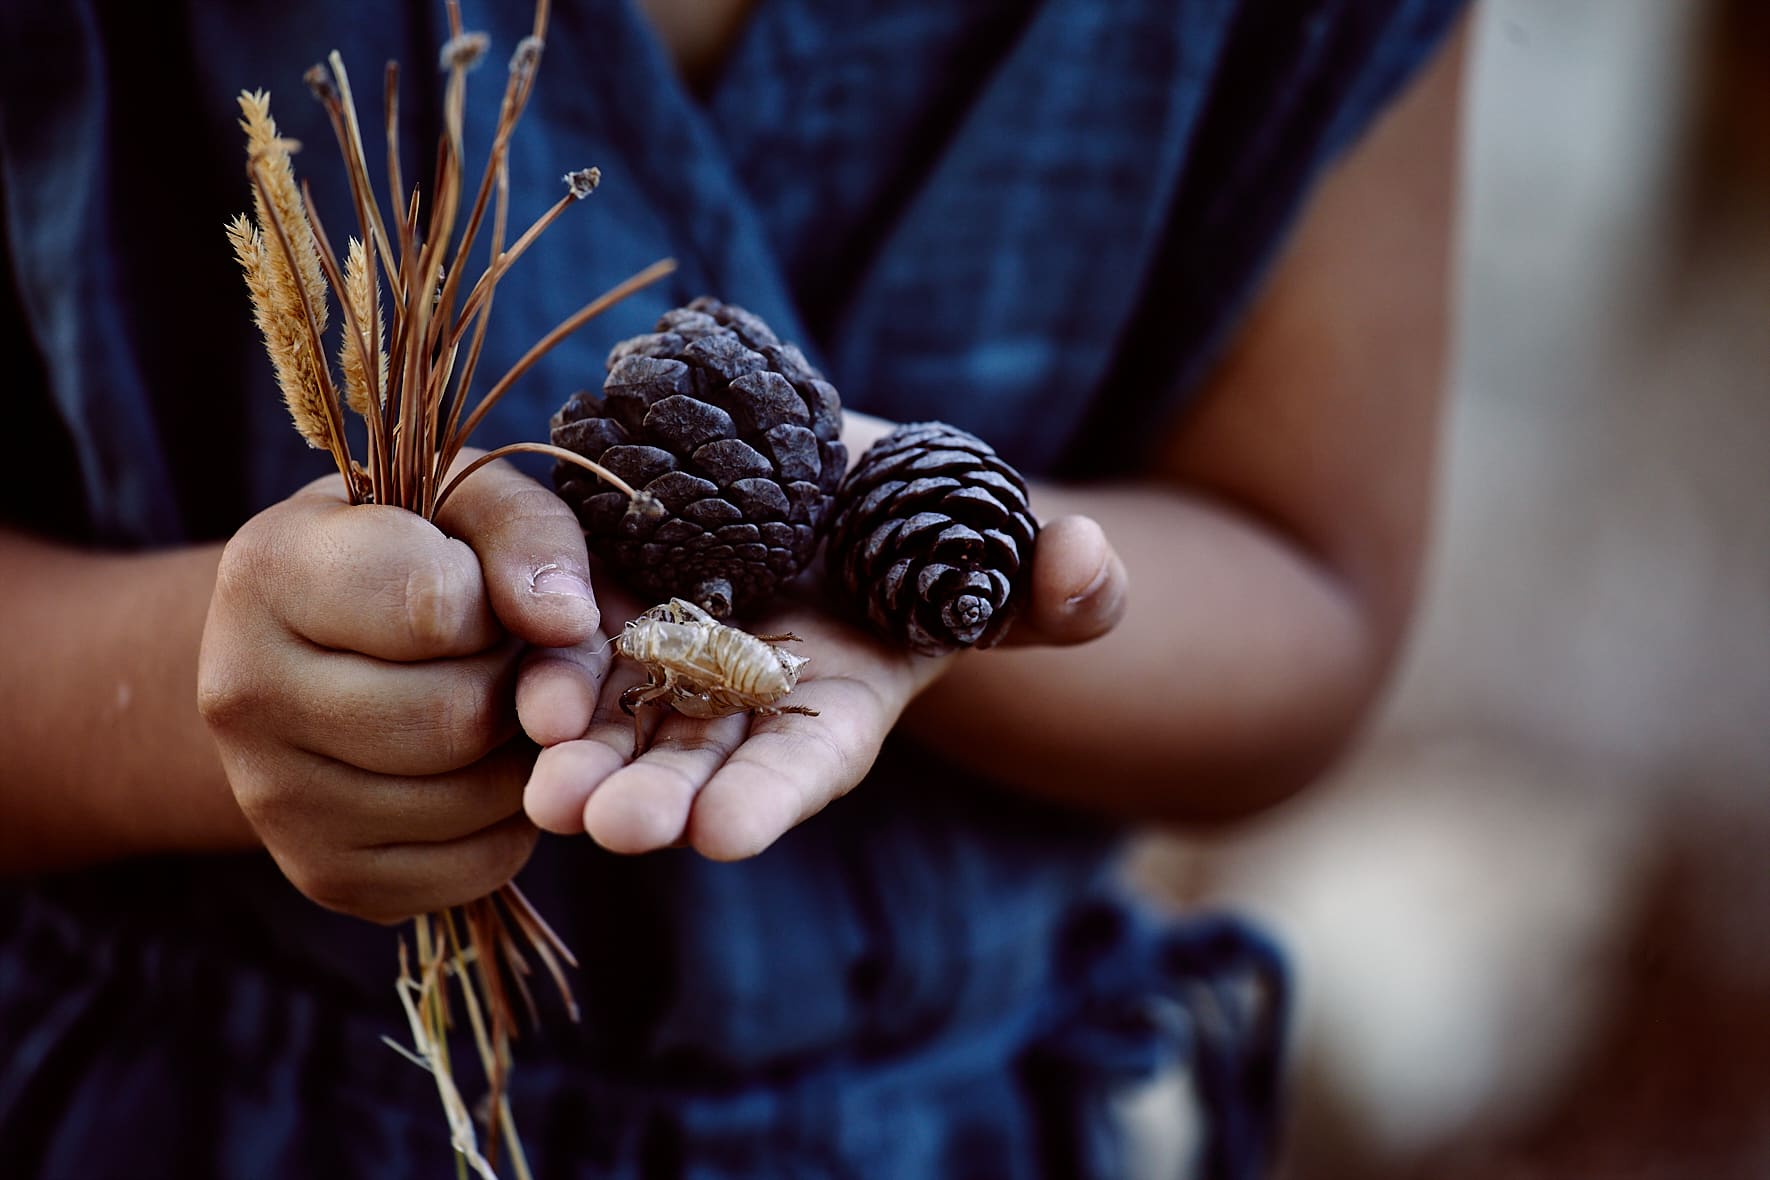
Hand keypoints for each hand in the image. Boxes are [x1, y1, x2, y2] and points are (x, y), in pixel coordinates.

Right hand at [197, 457, 599, 922]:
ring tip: (496, 705)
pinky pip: (478, 866)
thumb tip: (565, 620)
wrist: (318, 652)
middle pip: (457, 716)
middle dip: (516, 684)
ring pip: (472, 798)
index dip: (495, 601)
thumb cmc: (412, 555)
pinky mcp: (325, 875)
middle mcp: (243, 691)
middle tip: (506, 657)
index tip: (483, 591)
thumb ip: (526, 534)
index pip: (432, 605)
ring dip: (524, 755)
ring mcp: (273, 799)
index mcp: (269, 570)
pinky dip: (513, 821)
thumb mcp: (468, 504)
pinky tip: (483, 767)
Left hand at [517, 514, 1125, 859]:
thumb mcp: (1001, 559)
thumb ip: (1052, 585)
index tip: (723, 832)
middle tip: (604, 826)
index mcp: (837, 705)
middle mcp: (744, 696)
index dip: (769, 796)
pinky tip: (520, 687)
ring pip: (620, 710)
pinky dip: (549, 657)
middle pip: (695, 758)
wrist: (843, 475)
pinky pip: (575, 627)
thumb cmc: (935, 530)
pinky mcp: (618, 584)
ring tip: (542, 784)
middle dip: (653, 794)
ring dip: (581, 749)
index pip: (805, 763)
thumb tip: (1090, 564)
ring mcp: (672, 645)